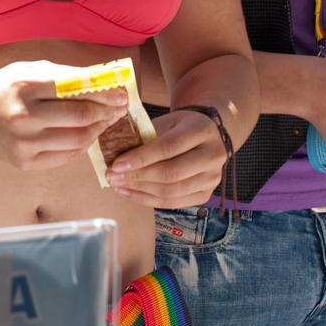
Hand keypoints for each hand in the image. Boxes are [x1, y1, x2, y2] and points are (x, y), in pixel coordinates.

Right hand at [0, 61, 127, 171]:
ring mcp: (24, 142)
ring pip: (78, 140)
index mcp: (26, 85)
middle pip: (81, 117)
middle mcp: (25, 116)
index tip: (122, 93)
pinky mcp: (25, 163)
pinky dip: (82, 145)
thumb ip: (65, 75)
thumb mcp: (29, 71)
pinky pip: (66, 157)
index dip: (105, 93)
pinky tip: (87, 134)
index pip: (77, 90)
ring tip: (106, 121)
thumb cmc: (4, 88)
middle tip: (119, 108)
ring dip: (98, 130)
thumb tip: (105, 78)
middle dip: (107, 112)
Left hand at [105, 108, 225, 207]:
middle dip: (138, 177)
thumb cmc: (179, 127)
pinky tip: (130, 192)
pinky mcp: (206, 194)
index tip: (117, 164)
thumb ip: (144, 136)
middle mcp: (213, 156)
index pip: (169, 147)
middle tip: (113, 176)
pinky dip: (148, 199)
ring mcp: (212, 178)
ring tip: (118, 185)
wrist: (206, 135)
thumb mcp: (164, 122)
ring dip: (140, 191)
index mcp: (202, 130)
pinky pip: (173, 202)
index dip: (141, 158)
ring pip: (172, 191)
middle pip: (171, 173)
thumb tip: (114, 154)